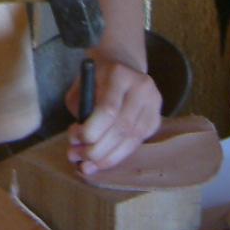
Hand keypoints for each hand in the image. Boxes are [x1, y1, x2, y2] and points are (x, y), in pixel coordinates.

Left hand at [64, 53, 161, 173]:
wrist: (123, 65)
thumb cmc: (97, 79)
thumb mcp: (81, 86)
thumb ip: (80, 111)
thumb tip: (79, 146)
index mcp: (119, 74)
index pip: (108, 110)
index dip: (90, 131)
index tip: (73, 139)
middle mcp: (141, 87)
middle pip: (121, 129)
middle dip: (95, 150)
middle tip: (75, 155)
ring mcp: (153, 103)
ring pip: (131, 141)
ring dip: (106, 158)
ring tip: (86, 163)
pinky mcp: (157, 118)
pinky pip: (137, 143)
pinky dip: (118, 155)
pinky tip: (102, 160)